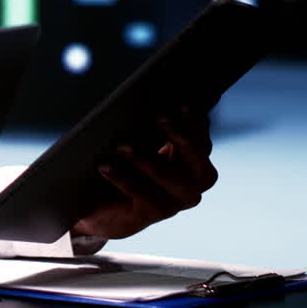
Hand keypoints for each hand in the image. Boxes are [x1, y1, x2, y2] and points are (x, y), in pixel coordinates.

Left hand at [72, 108, 217, 239]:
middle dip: (181, 138)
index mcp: (194, 162)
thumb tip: (156, 93)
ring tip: (122, 145)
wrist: (107, 208)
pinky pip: (141, 195)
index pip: (202, 140)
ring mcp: (175, 202)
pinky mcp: (151, 214)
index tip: (183, 105)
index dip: (195, 124)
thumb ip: (155, 126)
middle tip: (160, 117)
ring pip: (169, 179)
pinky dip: (123, 178)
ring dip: (147, 160)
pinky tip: (104, 166)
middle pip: (198, 160)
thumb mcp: (143, 143)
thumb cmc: (129, 165)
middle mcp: (193, 184)